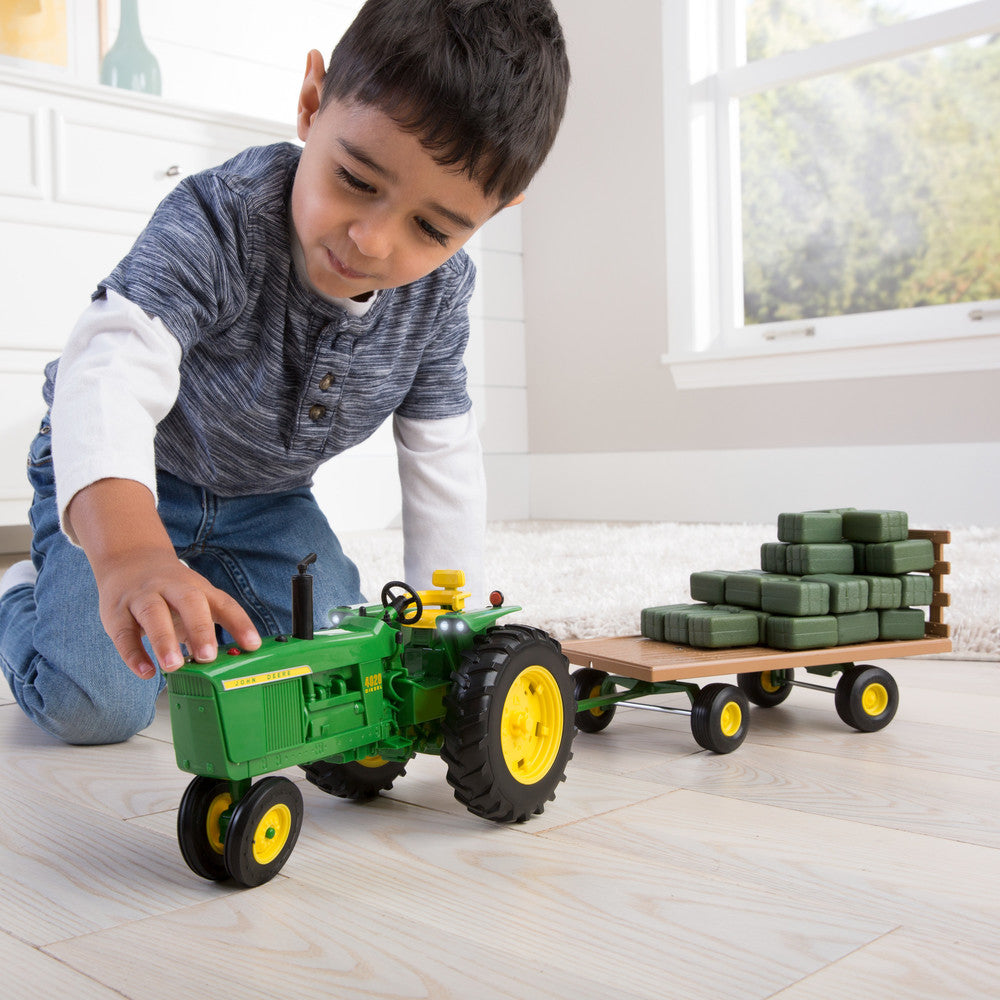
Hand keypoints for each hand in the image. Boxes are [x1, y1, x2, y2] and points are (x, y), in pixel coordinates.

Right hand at [66, 478, 260, 679]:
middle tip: (208, 656)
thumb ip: (207, 629)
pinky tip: (145, 672)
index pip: (223, 603)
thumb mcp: (194, 601)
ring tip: (174, 666)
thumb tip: (223, 662)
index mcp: (198, 588)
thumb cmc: (170, 591)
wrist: (130, 560)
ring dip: (164, 641)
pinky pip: (124, 634)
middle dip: (200, 629)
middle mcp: (172, 588)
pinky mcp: (117, 613)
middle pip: (189, 602)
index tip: (253, 645)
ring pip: (153, 614)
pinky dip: (134, 655)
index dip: (240, 623)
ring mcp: (143, 597)